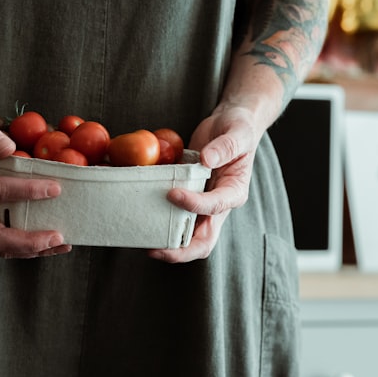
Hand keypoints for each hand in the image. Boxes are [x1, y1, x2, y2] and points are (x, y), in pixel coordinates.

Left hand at [149, 104, 261, 262]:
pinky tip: (140, 219)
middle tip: (154, 249)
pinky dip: (160, 223)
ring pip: (187, 236)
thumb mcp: (237, 132)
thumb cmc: (237, 128)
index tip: (172, 193)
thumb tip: (207, 160)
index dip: (194, 204)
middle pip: (203, 241)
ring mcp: (203, 206)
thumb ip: (225, 146)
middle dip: (180, 250)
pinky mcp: (189, 199)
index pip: (215, 206)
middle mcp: (219, 206)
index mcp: (234, 192)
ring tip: (142, 240)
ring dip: (167, 243)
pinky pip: (175, 218)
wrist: (229, 125)